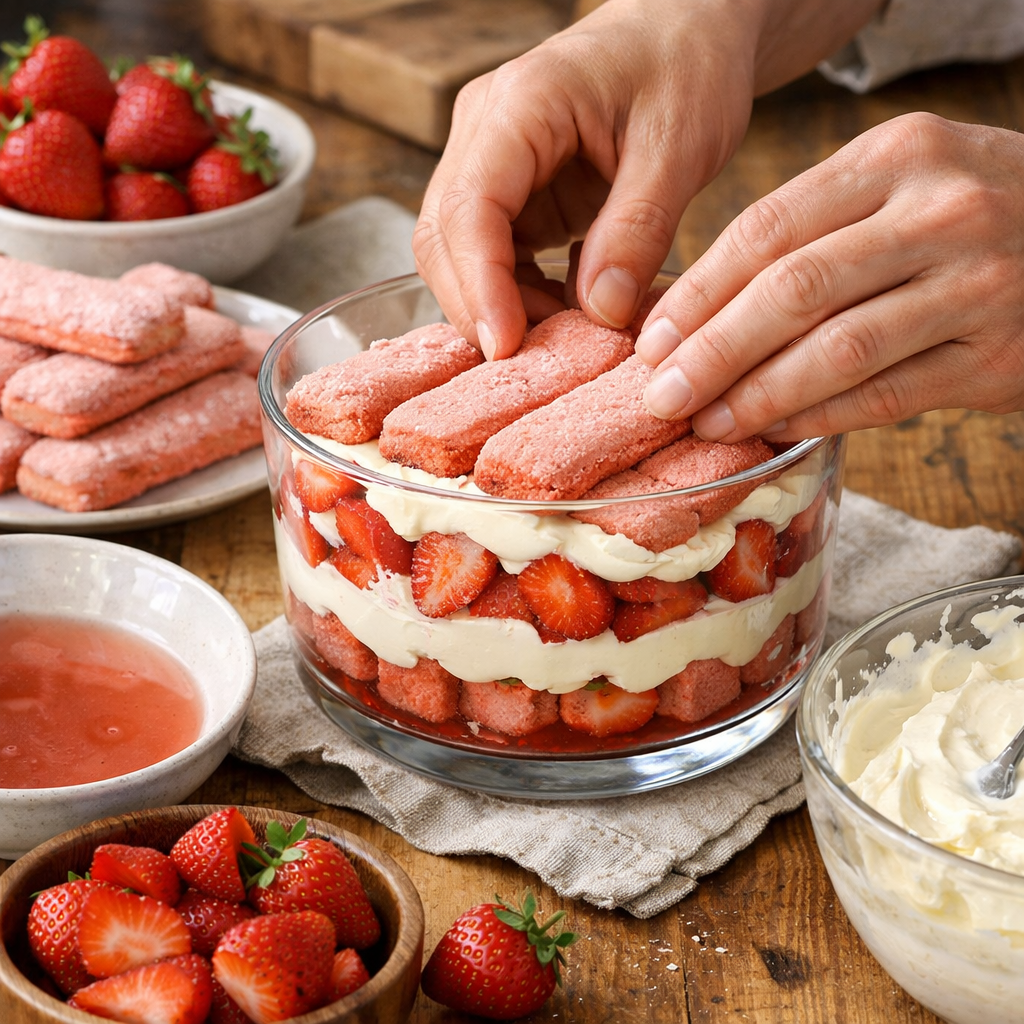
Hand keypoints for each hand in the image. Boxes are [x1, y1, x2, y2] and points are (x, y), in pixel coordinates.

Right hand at [412, 0, 759, 358]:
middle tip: (536, 362)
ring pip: (459, 254)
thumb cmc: (685, 66)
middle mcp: (486, 132)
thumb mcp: (679, 145)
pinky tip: (565, 315)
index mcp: (521, 105)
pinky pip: (494, 257)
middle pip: (443, 238)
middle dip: (479, 307)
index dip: (479, 286)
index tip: (506, 346)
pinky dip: (520, 297)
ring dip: (500, 307)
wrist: (688, 32)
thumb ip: (637, 229)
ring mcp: (492, 163)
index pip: (469, 207)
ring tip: (562, 340)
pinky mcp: (512, 192)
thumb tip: (600, 312)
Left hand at [638, 113, 1023, 438]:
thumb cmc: (966, 215)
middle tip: (660, 394)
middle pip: (793, 291)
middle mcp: (939, 213)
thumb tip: (697, 309)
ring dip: (757, 396)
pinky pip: (884, 396)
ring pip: (837, 351)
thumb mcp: (897, 185)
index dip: (698, 293)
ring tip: (706, 421)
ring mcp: (976, 285)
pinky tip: (773, 431)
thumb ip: (812, 231)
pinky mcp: (995, 357)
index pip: (767, 229)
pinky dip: (818, 418)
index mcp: (896, 157)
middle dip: (712, 352)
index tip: (650, 338)